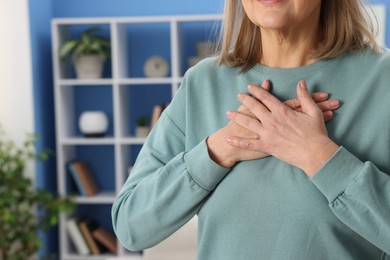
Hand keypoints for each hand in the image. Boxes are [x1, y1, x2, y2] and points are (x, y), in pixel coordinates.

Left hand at [207, 80, 339, 168]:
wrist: (315, 153)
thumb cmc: (316, 133)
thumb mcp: (313, 111)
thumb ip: (304, 96)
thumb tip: (301, 83)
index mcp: (282, 111)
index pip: (266, 98)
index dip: (258, 91)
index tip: (251, 87)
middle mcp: (272, 121)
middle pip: (254, 107)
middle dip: (245, 100)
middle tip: (238, 95)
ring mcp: (268, 134)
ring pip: (248, 123)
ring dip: (237, 117)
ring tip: (229, 112)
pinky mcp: (267, 146)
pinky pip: (249, 144)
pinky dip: (238, 142)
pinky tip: (229, 139)